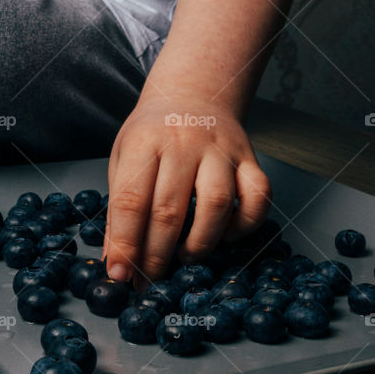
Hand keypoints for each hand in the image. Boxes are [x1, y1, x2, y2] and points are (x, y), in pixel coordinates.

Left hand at [101, 92, 271, 289]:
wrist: (193, 94)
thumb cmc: (152, 135)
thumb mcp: (123, 160)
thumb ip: (120, 210)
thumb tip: (116, 262)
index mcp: (145, 142)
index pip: (132, 200)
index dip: (126, 243)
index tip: (120, 273)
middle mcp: (184, 143)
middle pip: (171, 210)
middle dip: (157, 255)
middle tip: (150, 279)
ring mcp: (221, 150)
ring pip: (218, 204)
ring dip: (201, 242)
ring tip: (187, 256)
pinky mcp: (249, 158)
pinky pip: (259, 197)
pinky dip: (246, 224)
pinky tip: (226, 235)